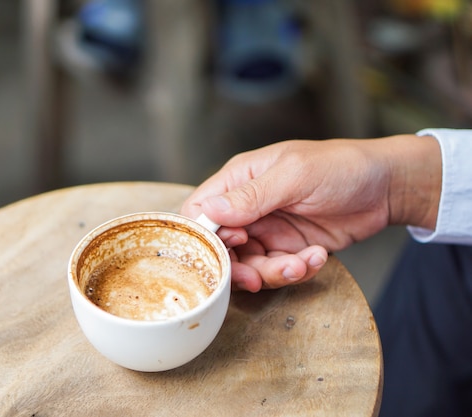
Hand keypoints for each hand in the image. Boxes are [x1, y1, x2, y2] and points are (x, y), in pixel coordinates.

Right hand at [181, 135, 440, 291]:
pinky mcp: (287, 249)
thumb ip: (252, 196)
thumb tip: (209, 211)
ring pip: (248, 265)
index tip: (232, 244)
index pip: (199, 211)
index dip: (206, 235)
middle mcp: (247, 207)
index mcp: (239, 180)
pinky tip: (318, 257)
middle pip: (221, 246)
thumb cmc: (341, 167)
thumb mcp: (295, 176)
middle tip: (257, 277)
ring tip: (303, 263)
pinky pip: (277, 271)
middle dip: (238, 266)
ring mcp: (267, 230)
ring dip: (273, 272)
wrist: (387, 187)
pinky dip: (295, 271)